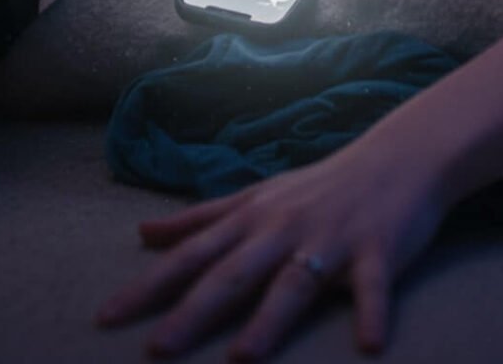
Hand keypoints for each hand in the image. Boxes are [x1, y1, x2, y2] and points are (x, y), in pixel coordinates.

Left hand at [95, 136, 445, 358]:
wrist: (396, 158)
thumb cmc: (318, 184)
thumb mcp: (255, 196)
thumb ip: (200, 218)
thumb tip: (143, 233)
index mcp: (252, 217)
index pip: (191, 254)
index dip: (149, 285)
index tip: (106, 316)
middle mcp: (283, 229)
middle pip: (232, 274)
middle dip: (192, 312)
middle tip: (154, 349)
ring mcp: (331, 240)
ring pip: (294, 284)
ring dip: (269, 321)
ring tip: (241, 357)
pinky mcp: (379, 252)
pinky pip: (374, 287)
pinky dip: (372, 313)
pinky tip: (369, 345)